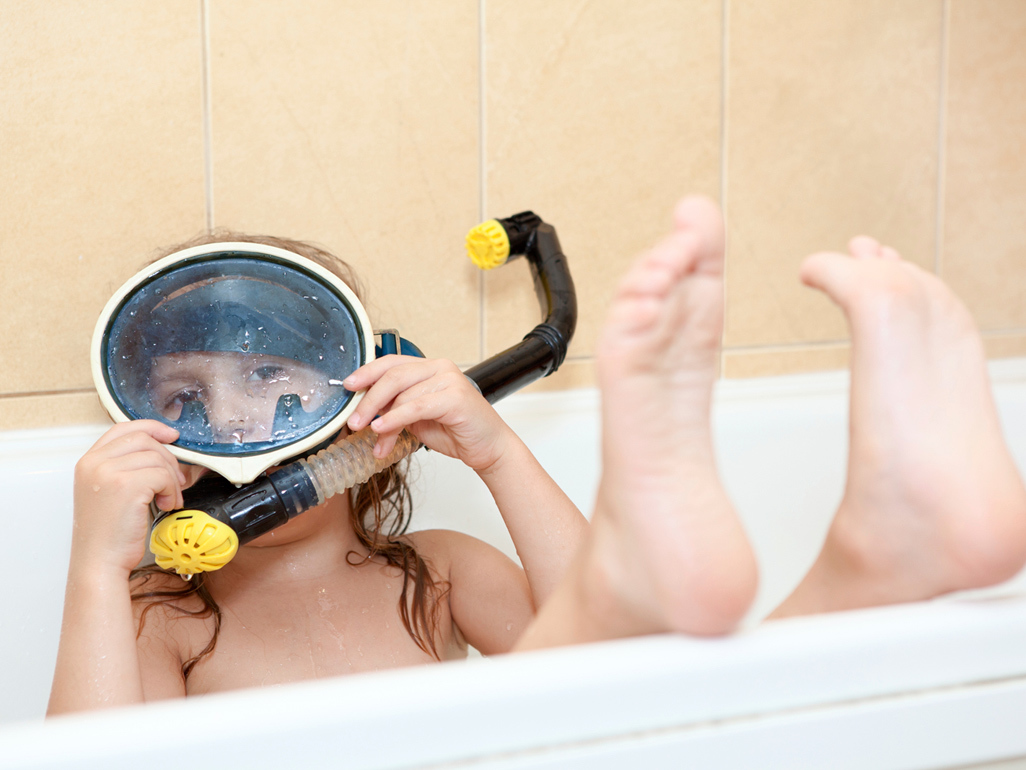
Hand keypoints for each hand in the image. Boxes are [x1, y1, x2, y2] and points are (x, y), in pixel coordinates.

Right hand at [72, 421, 185, 573]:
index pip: (123, 428)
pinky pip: (163, 475)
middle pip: (144, 440)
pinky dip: (172, 490)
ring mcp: (108, 472)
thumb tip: (165, 450)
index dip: (151, 428)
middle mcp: (94, 463)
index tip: (171, 436)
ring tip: (168, 499)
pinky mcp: (127, 486)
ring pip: (157, 458)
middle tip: (176, 482)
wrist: (99, 562)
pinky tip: (166, 505)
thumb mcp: (109, 491)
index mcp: (88, 461)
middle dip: (168, 459)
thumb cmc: (108, 533)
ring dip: (172, 479)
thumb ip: (127, 467)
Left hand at [343, 356, 513, 471]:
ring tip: (375, 442)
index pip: (391, 362)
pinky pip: (416, 406)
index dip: (367, 372)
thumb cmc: (456, 431)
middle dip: (368, 400)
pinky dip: (395, 419)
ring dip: (382, 421)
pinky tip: (381, 429)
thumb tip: (366, 412)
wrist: (487, 448)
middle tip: (353, 421)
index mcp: (429, 368)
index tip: (348, 386)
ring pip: (402, 394)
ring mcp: (449, 380)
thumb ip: (395, 408)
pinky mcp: (455, 397)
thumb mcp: (416, 418)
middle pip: (393, 376)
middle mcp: (439, 368)